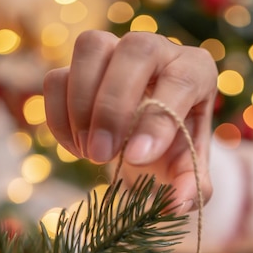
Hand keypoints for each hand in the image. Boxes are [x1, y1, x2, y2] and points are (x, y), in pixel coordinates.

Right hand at [43, 30, 217, 212]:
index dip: (157, 120)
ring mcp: (115, 50)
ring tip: (89, 152)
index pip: (182, 80)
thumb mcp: (189, 171)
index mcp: (196, 71)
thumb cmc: (176, 148)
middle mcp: (158, 49)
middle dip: (113, 107)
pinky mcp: (79, 67)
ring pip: (90, 48)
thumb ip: (192, 188)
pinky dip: (59, 117)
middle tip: (103, 156)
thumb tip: (177, 204)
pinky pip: (57, 77)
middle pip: (135, 51)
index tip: (137, 159)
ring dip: (81, 106)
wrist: (150, 138)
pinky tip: (77, 147)